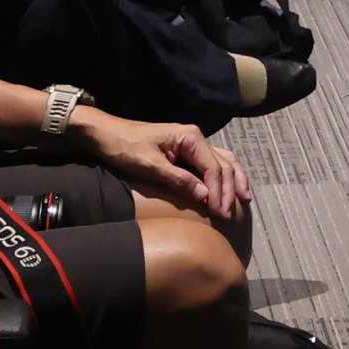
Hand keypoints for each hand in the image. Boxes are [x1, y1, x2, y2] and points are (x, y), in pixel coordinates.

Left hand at [68, 106, 248, 226]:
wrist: (104, 134)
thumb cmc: (124, 146)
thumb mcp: (149, 165)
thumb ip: (179, 180)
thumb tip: (206, 196)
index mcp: (190, 138)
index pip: (214, 168)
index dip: (220, 192)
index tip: (221, 213)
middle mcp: (196, 139)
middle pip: (223, 166)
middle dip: (229, 191)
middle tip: (229, 215)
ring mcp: (192, 145)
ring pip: (223, 162)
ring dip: (234, 181)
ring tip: (243, 200)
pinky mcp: (185, 153)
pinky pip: (212, 164)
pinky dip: (223, 177)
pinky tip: (229, 188)